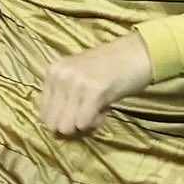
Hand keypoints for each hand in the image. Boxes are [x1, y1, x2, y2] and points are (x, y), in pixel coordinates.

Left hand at [37, 33, 153, 137]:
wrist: (139, 52)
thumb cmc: (111, 68)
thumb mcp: (78, 78)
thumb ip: (65, 98)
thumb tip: (57, 131)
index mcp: (53, 71)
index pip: (43, 113)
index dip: (62, 120)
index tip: (79, 113)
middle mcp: (60, 75)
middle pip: (51, 123)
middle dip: (71, 127)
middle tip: (89, 115)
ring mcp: (76, 82)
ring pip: (66, 126)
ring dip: (83, 126)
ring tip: (97, 111)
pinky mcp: (94, 90)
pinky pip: (83, 123)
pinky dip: (94, 123)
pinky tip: (105, 110)